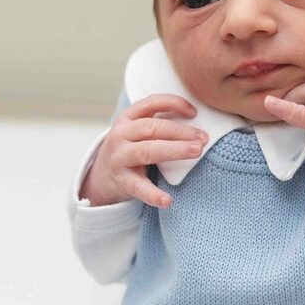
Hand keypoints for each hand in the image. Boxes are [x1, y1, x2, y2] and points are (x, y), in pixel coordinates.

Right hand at [81, 94, 208, 208]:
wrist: (101, 177)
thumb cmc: (130, 149)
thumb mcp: (137, 130)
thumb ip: (159, 122)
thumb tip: (196, 120)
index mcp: (128, 118)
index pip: (151, 103)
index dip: (173, 103)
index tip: (194, 112)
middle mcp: (121, 135)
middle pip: (152, 127)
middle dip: (181, 131)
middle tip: (203, 138)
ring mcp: (119, 157)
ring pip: (147, 151)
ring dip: (174, 150)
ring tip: (196, 152)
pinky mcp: (121, 181)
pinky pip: (139, 187)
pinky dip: (153, 194)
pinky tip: (168, 200)